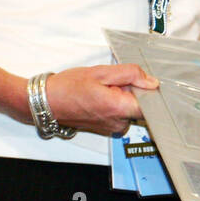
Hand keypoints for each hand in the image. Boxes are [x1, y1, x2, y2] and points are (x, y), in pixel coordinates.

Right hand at [43, 65, 159, 136]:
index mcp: (117, 108)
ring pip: (131, 109)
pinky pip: (121, 114)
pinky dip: (116, 104)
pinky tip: (102, 96)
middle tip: (116, 82)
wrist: (47, 102)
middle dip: (135, 91)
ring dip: (124, 97)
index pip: (152, 105)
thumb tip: (151, 82)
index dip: (150, 91)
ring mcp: (113, 128)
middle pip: (142, 106)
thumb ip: (130, 74)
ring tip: (105, 89)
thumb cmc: (68, 87)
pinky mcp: (108, 128)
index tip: (142, 82)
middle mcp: (118, 123)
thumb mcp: (101, 72)